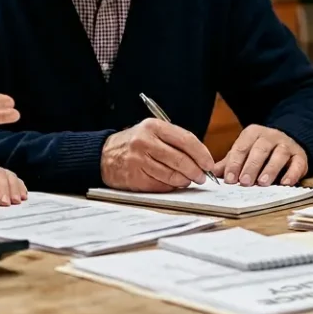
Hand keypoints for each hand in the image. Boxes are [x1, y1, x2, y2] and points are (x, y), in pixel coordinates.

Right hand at [100, 118, 215, 191]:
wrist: (104, 155)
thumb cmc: (134, 143)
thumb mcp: (151, 132)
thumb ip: (174, 141)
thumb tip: (201, 158)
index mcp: (153, 126)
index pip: (186, 140)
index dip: (201, 154)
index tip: (209, 163)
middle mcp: (145, 142)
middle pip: (180, 160)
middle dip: (196, 171)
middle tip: (202, 177)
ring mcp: (138, 160)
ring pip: (172, 175)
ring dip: (184, 180)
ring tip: (188, 180)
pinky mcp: (135, 177)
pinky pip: (160, 185)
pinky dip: (170, 186)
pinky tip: (173, 184)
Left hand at [213, 125, 307, 186]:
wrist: (286, 143)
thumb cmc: (259, 152)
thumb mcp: (243, 153)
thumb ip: (229, 163)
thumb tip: (210, 174)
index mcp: (252, 133)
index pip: (241, 147)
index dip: (235, 163)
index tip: (229, 179)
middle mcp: (270, 136)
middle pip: (260, 150)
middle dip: (251, 166)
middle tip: (244, 182)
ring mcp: (286, 144)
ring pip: (279, 154)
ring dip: (271, 169)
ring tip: (263, 183)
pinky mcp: (300, 155)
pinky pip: (298, 162)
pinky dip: (292, 173)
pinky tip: (286, 183)